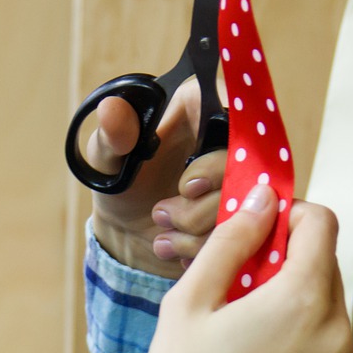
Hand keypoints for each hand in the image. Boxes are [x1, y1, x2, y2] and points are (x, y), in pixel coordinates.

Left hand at [87, 77, 228, 278]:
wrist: (125, 228)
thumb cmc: (118, 180)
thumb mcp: (107, 159)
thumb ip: (113, 136)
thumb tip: (111, 108)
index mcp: (201, 105)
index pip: (236, 115)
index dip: (217, 158)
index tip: (187, 187)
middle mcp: (229, 136)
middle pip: (244, 169)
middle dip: (201, 206)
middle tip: (161, 212)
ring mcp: (240, 175)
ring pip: (243, 207)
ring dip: (197, 230)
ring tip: (161, 229)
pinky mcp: (243, 210)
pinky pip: (242, 234)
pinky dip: (203, 247)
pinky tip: (174, 245)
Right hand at [122, 185, 352, 352]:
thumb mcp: (189, 301)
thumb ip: (232, 240)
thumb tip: (264, 198)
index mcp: (301, 299)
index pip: (321, 225)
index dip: (293, 217)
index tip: (266, 229)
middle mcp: (337, 335)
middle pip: (325, 273)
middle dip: (289, 271)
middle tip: (241, 297)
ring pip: (329, 319)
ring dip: (298, 317)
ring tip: (248, 349)